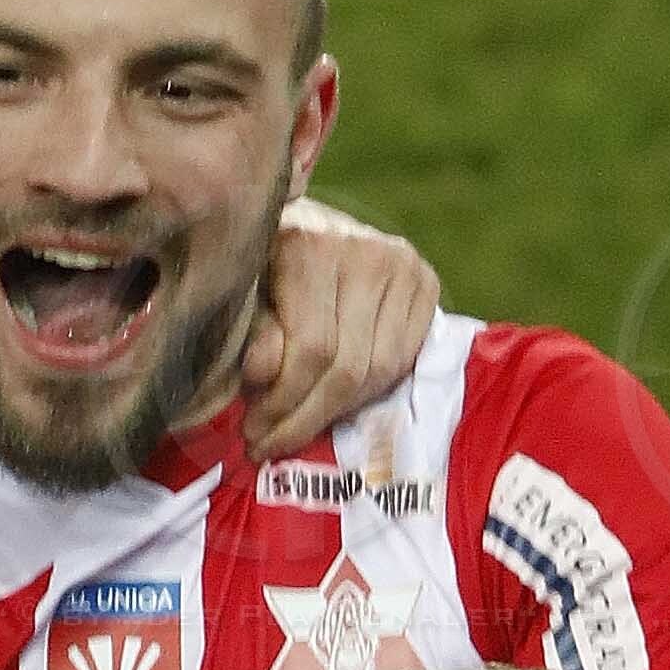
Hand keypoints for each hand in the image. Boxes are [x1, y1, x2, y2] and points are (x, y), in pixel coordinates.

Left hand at [238, 199, 441, 459]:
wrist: (311, 223)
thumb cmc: (264, 265)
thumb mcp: (244, 299)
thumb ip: (255, 336)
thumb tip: (262, 374)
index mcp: (310, 246)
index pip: (311, 349)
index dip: (282, 404)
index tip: (253, 435)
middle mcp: (364, 251)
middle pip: (347, 367)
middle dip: (306, 418)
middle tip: (272, 445)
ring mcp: (401, 265)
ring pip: (379, 370)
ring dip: (337, 413)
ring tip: (301, 428)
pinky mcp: (425, 281)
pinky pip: (403, 360)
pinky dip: (369, 392)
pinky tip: (336, 403)